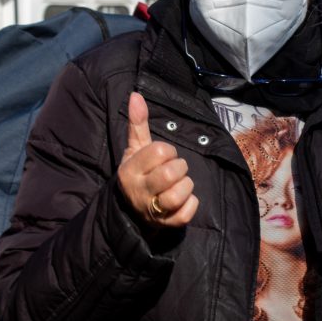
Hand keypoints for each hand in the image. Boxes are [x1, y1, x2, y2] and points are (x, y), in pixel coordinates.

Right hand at [117, 93, 198, 228]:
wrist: (130, 210)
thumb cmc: (138, 173)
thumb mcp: (135, 149)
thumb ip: (138, 123)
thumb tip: (136, 95)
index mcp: (130, 170)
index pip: (160, 151)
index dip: (167, 151)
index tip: (162, 157)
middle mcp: (139, 191)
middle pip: (171, 173)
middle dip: (180, 167)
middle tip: (174, 170)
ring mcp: (153, 210)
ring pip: (179, 194)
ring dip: (186, 186)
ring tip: (179, 185)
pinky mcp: (167, 224)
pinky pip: (187, 213)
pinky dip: (191, 204)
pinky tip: (184, 200)